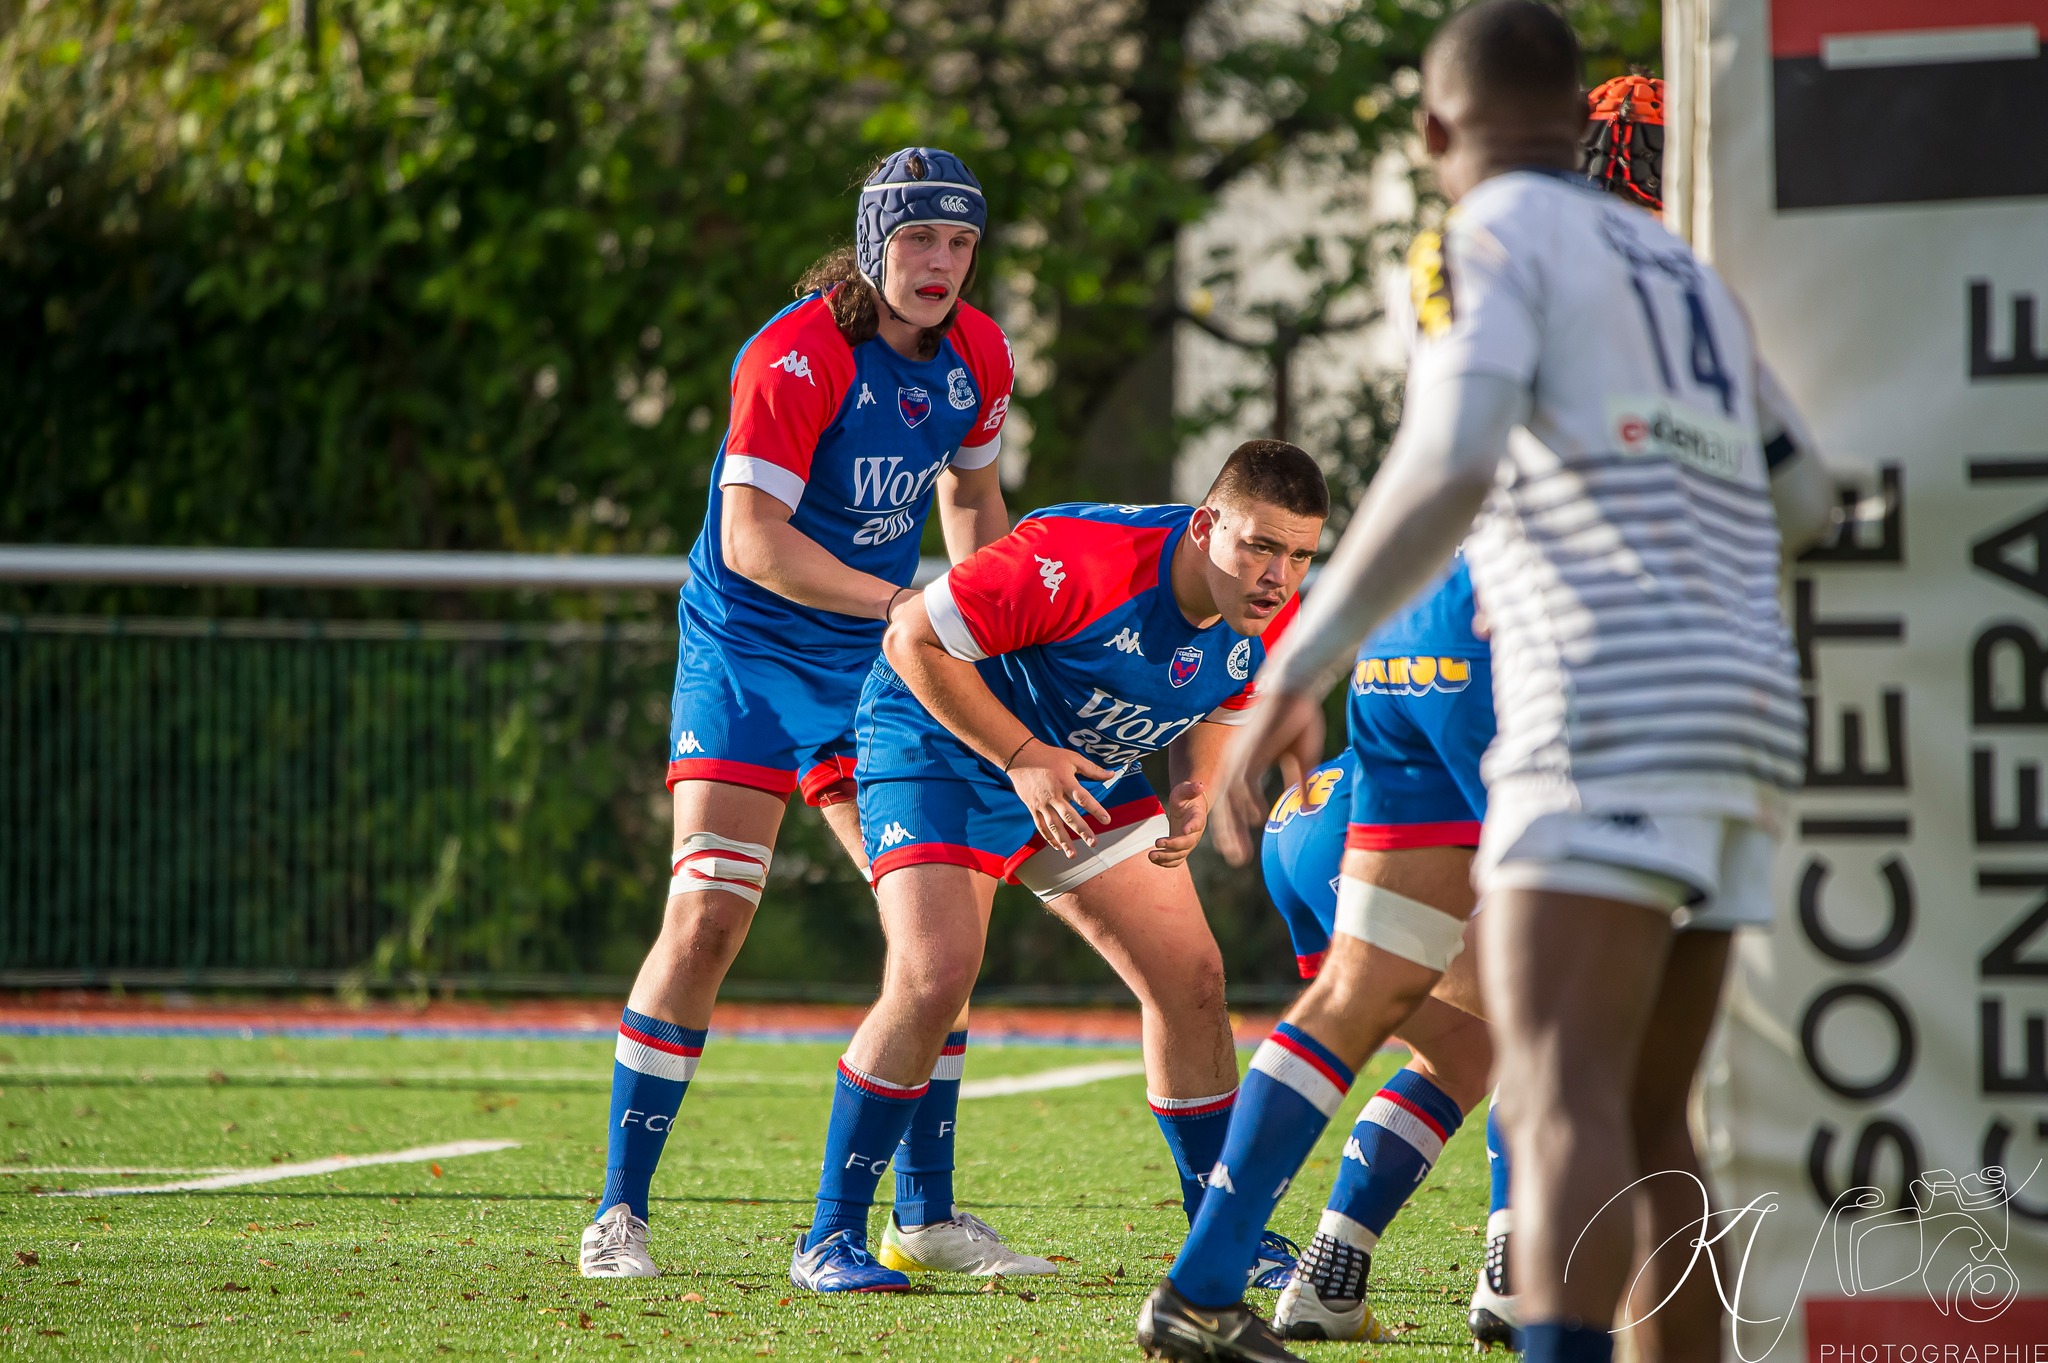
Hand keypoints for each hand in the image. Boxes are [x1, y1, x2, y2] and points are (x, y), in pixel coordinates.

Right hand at [1006, 741, 1114, 856]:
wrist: (1020, 757)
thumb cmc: (1048, 757)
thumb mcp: (1072, 758)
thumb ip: (1092, 769)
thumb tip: (1111, 774)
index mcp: (1065, 782)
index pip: (1083, 798)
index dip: (1096, 809)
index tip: (1107, 820)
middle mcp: (1053, 795)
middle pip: (1069, 816)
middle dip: (1082, 830)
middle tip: (1093, 842)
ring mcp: (1042, 803)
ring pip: (1054, 825)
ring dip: (1064, 841)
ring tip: (1073, 854)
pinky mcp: (1032, 808)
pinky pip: (1041, 825)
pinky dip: (1049, 837)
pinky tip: (1057, 847)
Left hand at [1149, 780, 1207, 867]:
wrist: (1189, 807)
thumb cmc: (1187, 797)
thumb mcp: (1186, 790)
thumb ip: (1191, 789)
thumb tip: (1200, 785)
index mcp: (1198, 818)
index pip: (1197, 824)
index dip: (1192, 827)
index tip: (1184, 830)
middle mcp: (1195, 833)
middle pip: (1187, 843)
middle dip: (1172, 845)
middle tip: (1157, 842)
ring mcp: (1188, 843)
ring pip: (1180, 855)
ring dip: (1166, 857)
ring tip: (1151, 855)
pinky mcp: (1180, 849)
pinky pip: (1175, 860)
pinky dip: (1165, 863)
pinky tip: (1154, 860)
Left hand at [1211, 691, 1324, 866]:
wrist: (1296, 685)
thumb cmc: (1298, 717)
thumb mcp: (1302, 756)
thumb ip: (1301, 782)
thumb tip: (1308, 810)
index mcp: (1247, 764)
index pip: (1235, 802)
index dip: (1236, 826)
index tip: (1241, 851)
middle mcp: (1238, 762)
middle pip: (1227, 805)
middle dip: (1230, 834)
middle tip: (1237, 858)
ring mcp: (1241, 756)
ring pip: (1229, 798)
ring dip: (1233, 826)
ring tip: (1238, 851)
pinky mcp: (1249, 750)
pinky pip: (1242, 781)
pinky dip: (1245, 802)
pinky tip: (1256, 818)